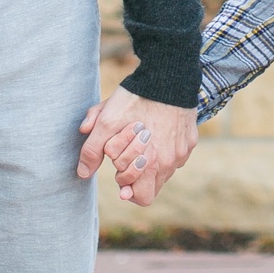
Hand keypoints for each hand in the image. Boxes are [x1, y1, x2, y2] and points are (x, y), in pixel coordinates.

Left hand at [76, 87, 196, 206]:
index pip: (141, 198)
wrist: (168, 74)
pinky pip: (177, 154)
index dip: (126, 187)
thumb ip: (92, 150)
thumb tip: (82, 173)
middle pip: (153, 187)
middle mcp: (171, 162)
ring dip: (151, 162)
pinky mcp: (191, 138)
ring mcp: (183, 150)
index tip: (118, 170)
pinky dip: (166, 148)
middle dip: (137, 175)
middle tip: (127, 154)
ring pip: (165, 170)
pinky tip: (157, 129)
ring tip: (141, 139)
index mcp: (152, 164)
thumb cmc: (135, 99)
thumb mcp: (106, 122)